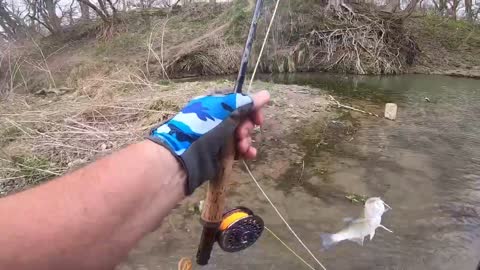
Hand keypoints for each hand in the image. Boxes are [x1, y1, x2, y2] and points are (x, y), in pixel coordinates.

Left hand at [149, 90, 269, 194]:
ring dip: (246, 140)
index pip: (239, 102)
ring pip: (240, 136)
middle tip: (242, 135)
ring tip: (243, 147)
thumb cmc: (204, 128)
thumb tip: (266, 94)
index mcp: (214, 104)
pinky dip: (245, 151)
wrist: (184, 156)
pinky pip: (237, 150)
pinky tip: (249, 155)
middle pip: (241, 119)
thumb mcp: (227, 111)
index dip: (251, 109)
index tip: (258, 119)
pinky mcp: (218, 153)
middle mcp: (216, 119)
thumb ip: (247, 103)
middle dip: (247, 127)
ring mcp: (217, 137)